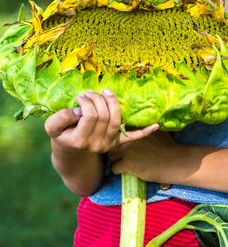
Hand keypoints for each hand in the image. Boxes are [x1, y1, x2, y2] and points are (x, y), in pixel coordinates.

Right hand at [44, 90, 158, 154]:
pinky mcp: (117, 142)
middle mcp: (97, 145)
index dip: (86, 102)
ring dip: (113, 103)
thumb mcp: (52, 127)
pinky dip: (144, 132)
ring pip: (117, 120)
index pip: (89, 116)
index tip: (80, 96)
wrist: (70, 154)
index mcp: (80, 141)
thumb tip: (77, 110)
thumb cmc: (61, 135)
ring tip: (104, 93)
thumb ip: (60, 118)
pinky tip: (156, 125)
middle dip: (98, 99)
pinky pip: (132, 138)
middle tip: (91, 92)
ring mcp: (109, 144)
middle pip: (104, 116)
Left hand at [108, 130, 180, 182]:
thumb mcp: (158, 131)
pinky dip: (118, 170)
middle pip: (113, 142)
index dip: (119, 135)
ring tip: (119, 162)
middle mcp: (130, 138)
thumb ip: (148, 128)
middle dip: (114, 147)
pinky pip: (115, 168)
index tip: (120, 140)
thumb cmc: (168, 146)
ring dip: (114, 159)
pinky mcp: (127, 164)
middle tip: (118, 152)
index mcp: (137, 129)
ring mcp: (127, 151)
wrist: (173, 162)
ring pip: (111, 156)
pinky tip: (124, 170)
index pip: (120, 129)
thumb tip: (146, 125)